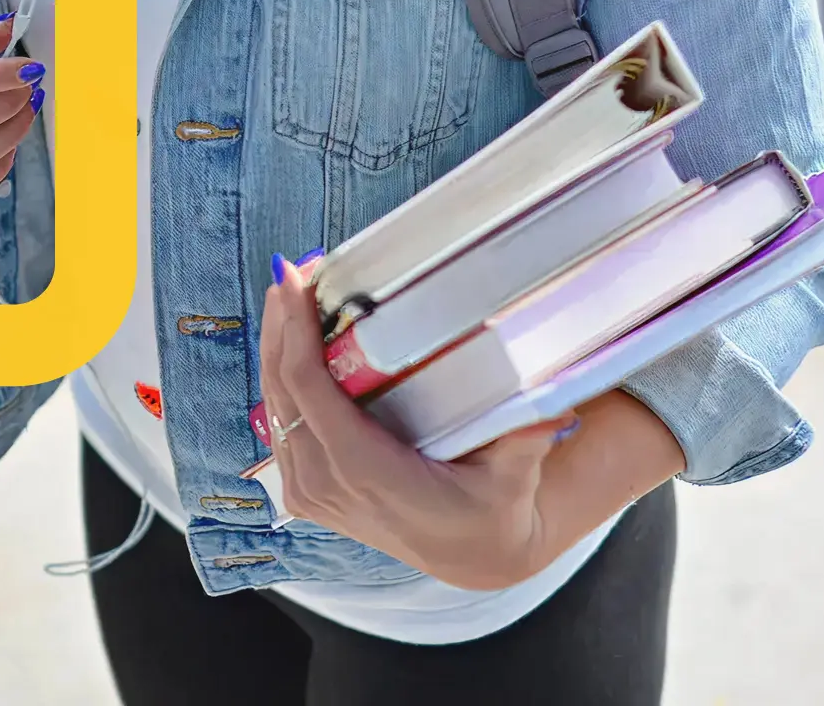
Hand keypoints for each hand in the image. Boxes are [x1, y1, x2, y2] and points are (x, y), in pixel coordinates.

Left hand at [259, 255, 583, 591]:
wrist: (473, 554)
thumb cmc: (493, 507)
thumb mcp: (514, 476)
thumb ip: (525, 441)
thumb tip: (550, 411)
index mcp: (367, 474)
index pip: (310, 394)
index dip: (295, 335)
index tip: (295, 282)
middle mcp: (328, 485)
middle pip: (282, 390)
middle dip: (281, 325)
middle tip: (291, 270)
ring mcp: (311, 492)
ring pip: (274, 406)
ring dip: (275, 346)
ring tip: (287, 292)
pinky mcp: (306, 490)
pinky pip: (280, 424)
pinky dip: (279, 376)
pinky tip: (287, 339)